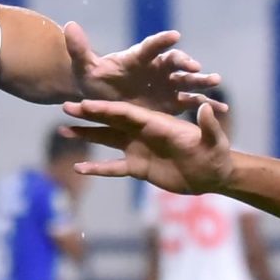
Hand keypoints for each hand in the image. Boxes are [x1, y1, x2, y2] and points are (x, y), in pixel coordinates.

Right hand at [63, 95, 235, 194]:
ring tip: (63, 130)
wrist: (213, 175)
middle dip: (89, 114)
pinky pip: (113, 167)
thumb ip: (208, 126)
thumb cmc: (216, 155)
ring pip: (107, 139)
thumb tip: (205, 108)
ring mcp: (138, 149)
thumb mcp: (214, 141)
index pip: (127, 113)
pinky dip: (96, 168)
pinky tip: (79, 168)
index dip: (106, 108)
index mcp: (157, 122)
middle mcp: (143, 132)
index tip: (86, 104)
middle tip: (66, 107)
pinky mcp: (138, 168)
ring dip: (86, 134)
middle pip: (111, 120)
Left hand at [65, 23, 219, 112]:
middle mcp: (156, 68)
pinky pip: (192, 102)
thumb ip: (78, 49)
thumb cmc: (93, 80)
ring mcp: (166, 85)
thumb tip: (68, 26)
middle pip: (175, 62)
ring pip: (187, 81)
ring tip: (215, 82)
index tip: (174, 35)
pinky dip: (206, 104)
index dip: (161, 40)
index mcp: (138, 57)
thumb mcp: (85, 67)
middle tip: (197, 67)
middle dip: (186, 63)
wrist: (102, 100)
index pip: (151, 46)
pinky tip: (222, 108)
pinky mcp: (172, 102)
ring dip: (201, 81)